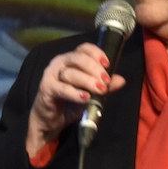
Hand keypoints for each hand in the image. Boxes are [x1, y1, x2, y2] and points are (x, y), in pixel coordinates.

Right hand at [27, 43, 126, 157]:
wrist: (50, 119)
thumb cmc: (69, 102)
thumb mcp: (91, 94)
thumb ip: (104, 86)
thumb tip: (121, 80)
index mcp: (72, 60)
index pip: (84, 48)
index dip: (97, 54)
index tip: (108, 65)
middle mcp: (61, 63)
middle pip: (78, 58)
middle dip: (94, 69)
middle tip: (105, 81)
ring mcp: (52, 74)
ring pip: (71, 73)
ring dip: (87, 81)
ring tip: (100, 90)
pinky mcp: (46, 88)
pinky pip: (62, 88)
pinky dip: (75, 93)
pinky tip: (85, 97)